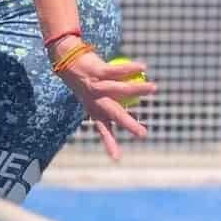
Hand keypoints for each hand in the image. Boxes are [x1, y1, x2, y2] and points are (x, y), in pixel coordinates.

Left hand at [52, 46, 156, 162]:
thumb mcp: (94, 97)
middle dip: (128, 124)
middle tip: (143, 134)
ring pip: (119, 88)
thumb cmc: (85, 82)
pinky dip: (131, 69)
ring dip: (138, 89)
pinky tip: (143, 67)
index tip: (116, 158)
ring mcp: (96, 85)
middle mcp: (95, 99)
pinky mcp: (97, 70)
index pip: (103, 130)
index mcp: (94, 109)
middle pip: (114, 113)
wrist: (66, 61)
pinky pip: (117, 70)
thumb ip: (112, 106)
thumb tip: (133, 114)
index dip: (110, 144)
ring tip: (154, 88)